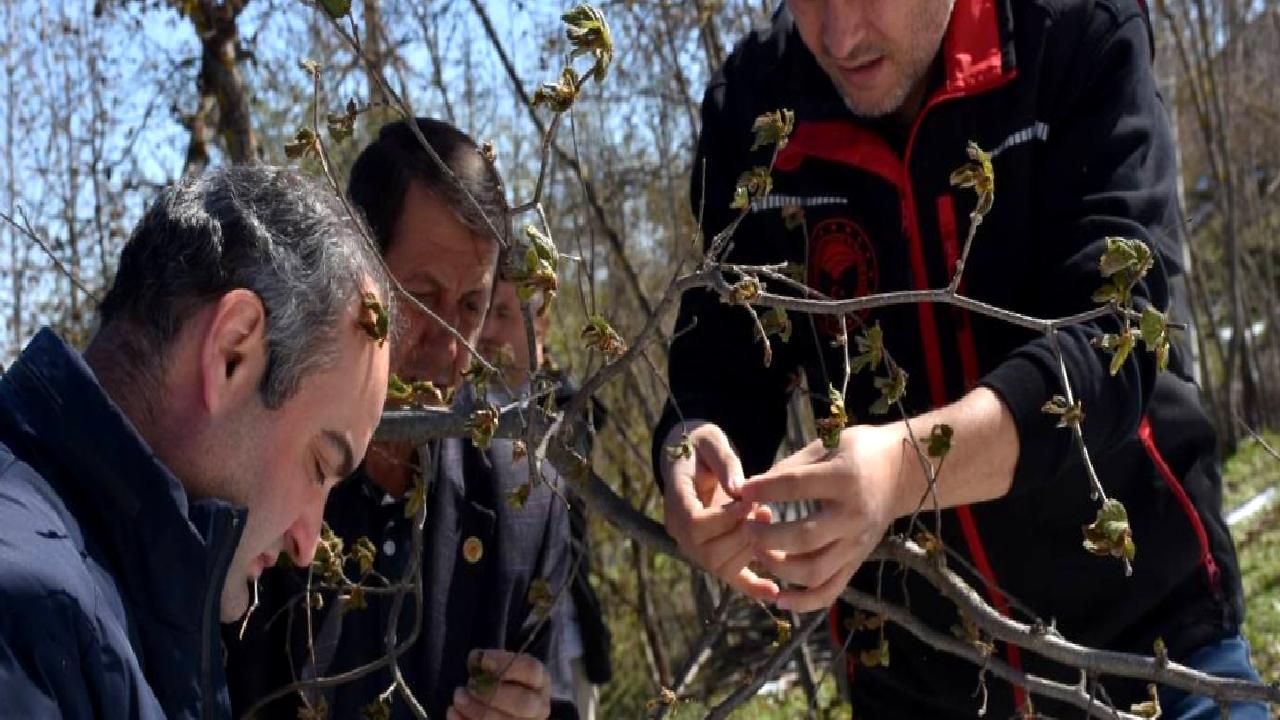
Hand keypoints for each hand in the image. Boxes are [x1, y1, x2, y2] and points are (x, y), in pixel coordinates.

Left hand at [448, 649, 550, 719]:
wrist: (507, 705)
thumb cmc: (503, 682)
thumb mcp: (501, 666)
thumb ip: (490, 660)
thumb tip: (477, 660)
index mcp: (539, 681)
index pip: (531, 670)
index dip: (505, 663)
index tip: (484, 661)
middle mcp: (538, 707)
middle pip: (522, 703)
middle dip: (491, 693)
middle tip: (470, 685)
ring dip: (474, 710)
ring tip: (459, 698)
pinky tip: (453, 712)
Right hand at [660, 421, 778, 600]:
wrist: (695, 459)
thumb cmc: (703, 447)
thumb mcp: (711, 442)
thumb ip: (724, 462)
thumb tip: (739, 490)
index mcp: (675, 502)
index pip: (694, 524)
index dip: (725, 518)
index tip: (752, 502)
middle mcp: (679, 532)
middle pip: (707, 551)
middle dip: (742, 534)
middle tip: (764, 510)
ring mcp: (695, 548)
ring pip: (720, 566)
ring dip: (750, 550)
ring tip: (767, 519)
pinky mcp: (713, 556)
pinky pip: (731, 578)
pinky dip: (752, 588)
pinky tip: (774, 592)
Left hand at [736, 424, 908, 612]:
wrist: (900, 472)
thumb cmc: (856, 451)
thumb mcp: (827, 444)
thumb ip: (790, 467)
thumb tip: (750, 490)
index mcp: (845, 479)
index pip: (796, 487)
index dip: (764, 489)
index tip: (742, 490)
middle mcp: (853, 516)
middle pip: (803, 538)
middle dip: (766, 536)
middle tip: (747, 526)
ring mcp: (856, 544)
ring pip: (813, 572)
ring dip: (778, 567)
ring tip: (757, 551)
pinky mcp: (856, 562)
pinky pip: (830, 591)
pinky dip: (803, 602)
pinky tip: (778, 598)